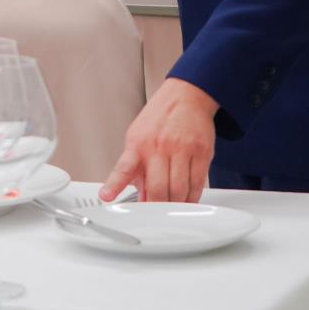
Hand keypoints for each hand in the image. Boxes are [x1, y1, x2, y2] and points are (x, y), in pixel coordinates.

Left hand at [99, 78, 218, 203]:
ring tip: (173, 208)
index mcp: (138, 143)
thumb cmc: (160, 117)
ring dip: (176, 205)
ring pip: (180, 190)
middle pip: (158, 188)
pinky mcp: (202, 152)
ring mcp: (182, 149)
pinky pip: (198, 184)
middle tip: (156, 215)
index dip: (114, 185)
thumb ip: (136, 168)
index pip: (123, 168)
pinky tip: (187, 200)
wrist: (186, 95)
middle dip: (157, 207)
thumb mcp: (138, 137)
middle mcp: (159, 146)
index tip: (106, 197)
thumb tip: (141, 197)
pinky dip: (192, 197)